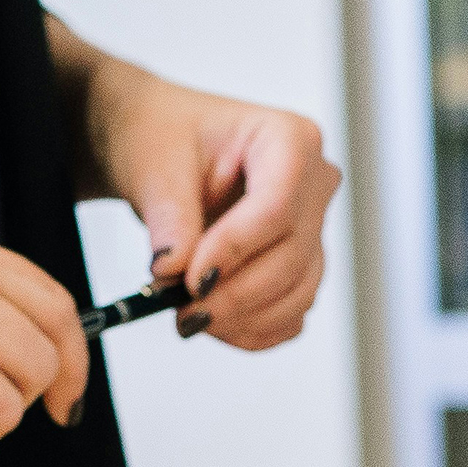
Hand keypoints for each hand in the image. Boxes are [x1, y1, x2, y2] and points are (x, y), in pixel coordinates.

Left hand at [70, 54, 334, 349]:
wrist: (160, 151)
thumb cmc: (162, 137)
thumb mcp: (154, 165)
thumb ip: (169, 217)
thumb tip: (173, 270)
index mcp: (288, 138)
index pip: (277, 206)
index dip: (235, 250)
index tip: (189, 280)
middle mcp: (314, 182)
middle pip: (292, 255)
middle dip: (235, 294)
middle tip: (181, 311)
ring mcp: (313, 226)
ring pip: (299, 291)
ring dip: (244, 318)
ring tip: (189, 318)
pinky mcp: (300, 264)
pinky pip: (292, 312)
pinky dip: (255, 329)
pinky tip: (215, 326)